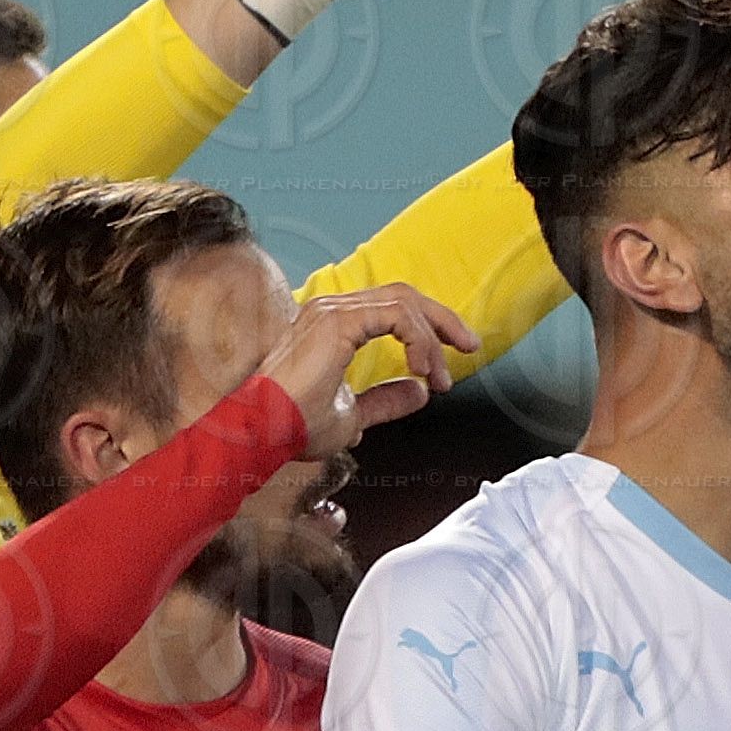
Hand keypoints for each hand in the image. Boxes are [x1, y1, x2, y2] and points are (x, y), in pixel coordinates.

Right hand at [258, 287, 479, 455]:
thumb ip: (386, 401)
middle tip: (469, 346)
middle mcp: (330, 311)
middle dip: (442, 321)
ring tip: (442, 374)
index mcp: (331, 326)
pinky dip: (419, 338)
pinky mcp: (336, 321)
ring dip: (433, 336)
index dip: (428, 330)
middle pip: (403, 296)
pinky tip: (423, 367)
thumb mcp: (353, 417)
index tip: (446, 363)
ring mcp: (332, 312)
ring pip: (404, 302)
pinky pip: (396, 315)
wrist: (261, 434)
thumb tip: (419, 392)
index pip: (392, 309)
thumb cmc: (291, 427)